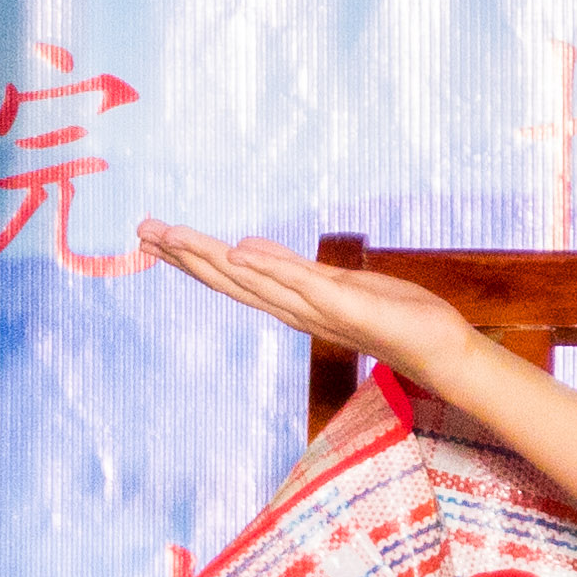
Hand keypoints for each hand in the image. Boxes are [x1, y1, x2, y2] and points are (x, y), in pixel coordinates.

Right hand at [136, 222, 481, 396]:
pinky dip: (270, 268)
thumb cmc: (389, 314)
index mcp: (290, 300)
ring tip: (173, 236)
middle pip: (229, 279)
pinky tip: (240, 250)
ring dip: (211, 258)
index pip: (230, 276)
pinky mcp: (347, 306)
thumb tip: (247, 246)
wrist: (435, 345)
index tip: (151, 236)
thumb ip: (288, 267)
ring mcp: (318, 309)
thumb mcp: (333, 282)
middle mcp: (295, 309)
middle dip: (185, 256)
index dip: (190, 257)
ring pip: (254, 281)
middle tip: (142, 230)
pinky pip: (302, 285)